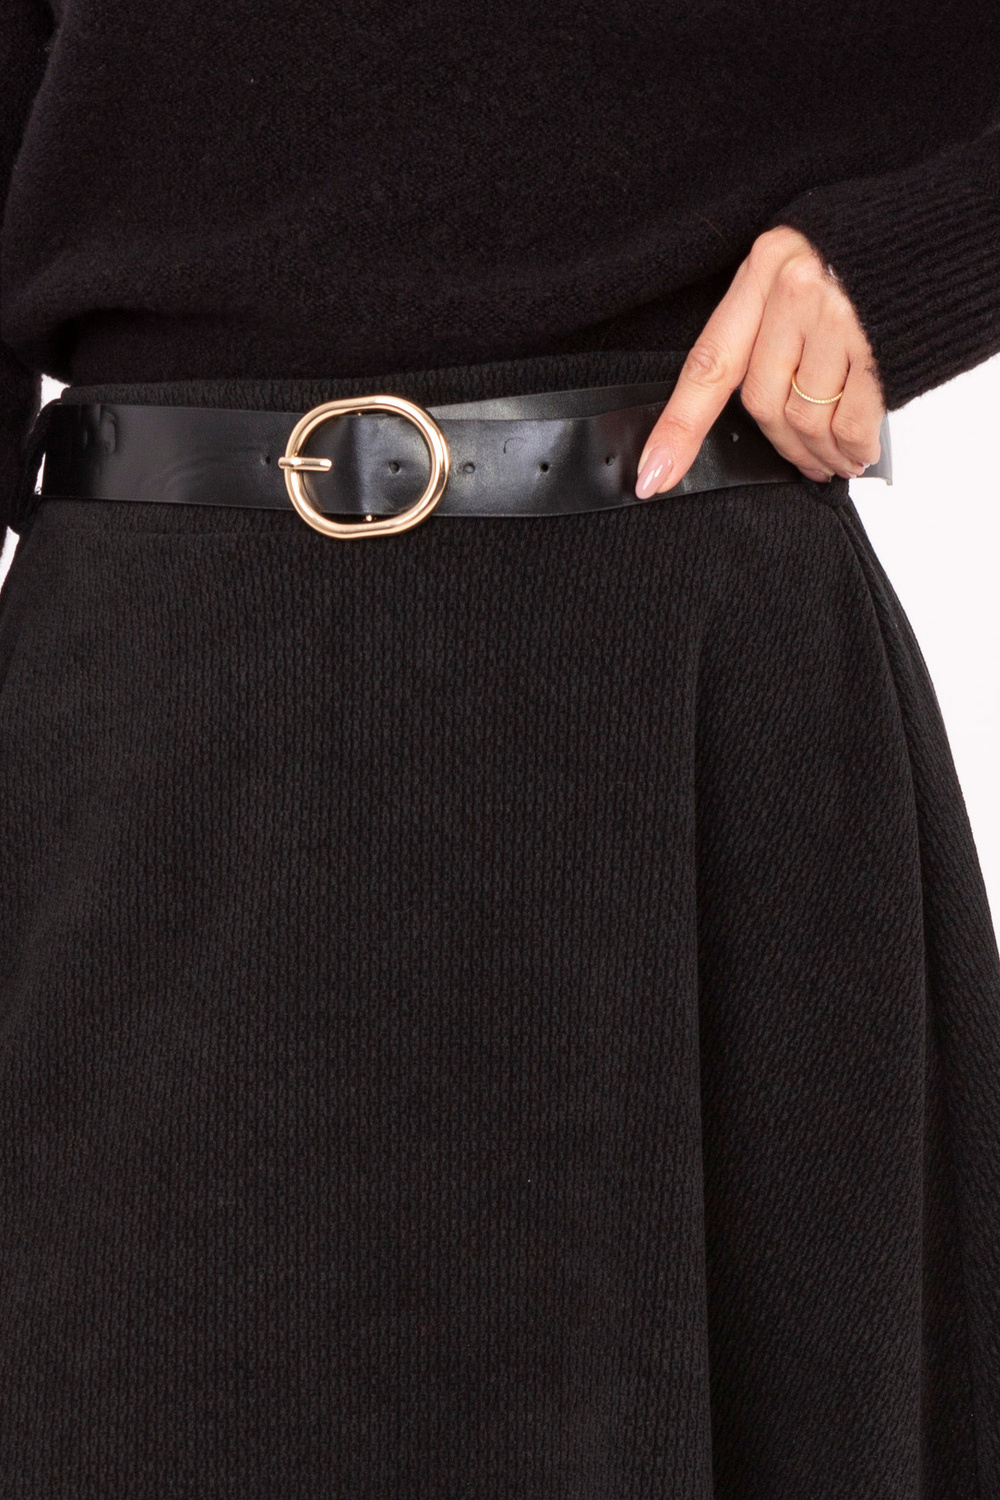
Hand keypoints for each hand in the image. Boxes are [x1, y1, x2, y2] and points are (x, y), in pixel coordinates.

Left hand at [635, 225, 885, 495]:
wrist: (944, 228)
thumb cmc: (867, 252)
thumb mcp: (799, 268)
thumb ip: (769, 326)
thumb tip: (757, 410)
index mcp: (763, 269)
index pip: (708, 363)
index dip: (678, 428)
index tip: (653, 473)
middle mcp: (795, 290)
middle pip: (763, 401)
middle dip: (781, 446)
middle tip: (803, 462)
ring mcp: (839, 316)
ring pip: (806, 417)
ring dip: (820, 454)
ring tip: (835, 461)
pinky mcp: (881, 344)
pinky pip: (851, 420)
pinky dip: (852, 446)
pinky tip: (858, 451)